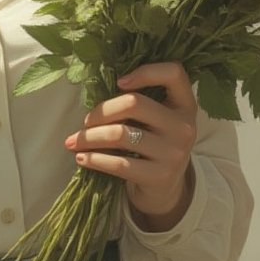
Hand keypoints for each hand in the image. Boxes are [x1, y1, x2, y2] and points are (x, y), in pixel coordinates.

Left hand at [64, 61, 197, 230]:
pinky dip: (94, 159)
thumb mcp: (158, 120)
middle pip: (134, 103)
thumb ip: (141, 102)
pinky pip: (119, 164)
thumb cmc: (153, 145)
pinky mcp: (160, 176)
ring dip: (89, 137)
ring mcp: (175, 153)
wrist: (166, 188)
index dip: (146, 71)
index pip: (174, 73)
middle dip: (101, 111)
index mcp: (185, 105)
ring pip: (120, 134)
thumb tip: (94, 93)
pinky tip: (81, 157)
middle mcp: (185, 126)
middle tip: (85, 122)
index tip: (119, 82)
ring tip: (74, 141)